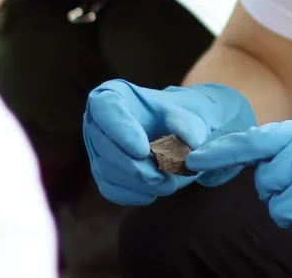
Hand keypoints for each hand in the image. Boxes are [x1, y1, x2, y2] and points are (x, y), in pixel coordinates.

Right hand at [83, 80, 256, 205]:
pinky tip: (153, 194)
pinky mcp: (104, 173)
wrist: (185, 132)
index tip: (143, 151)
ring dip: (137, 183)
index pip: (105, 108)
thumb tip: (189, 147)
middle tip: (162, 178)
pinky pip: (110, 189)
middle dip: (134, 167)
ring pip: (106, 170)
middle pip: (105, 146)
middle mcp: (99, 121)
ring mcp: (98, 148)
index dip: (121, 131)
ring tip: (168, 185)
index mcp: (114, 95)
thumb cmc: (185, 115)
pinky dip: (132, 195)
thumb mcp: (193, 113)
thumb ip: (190, 126)